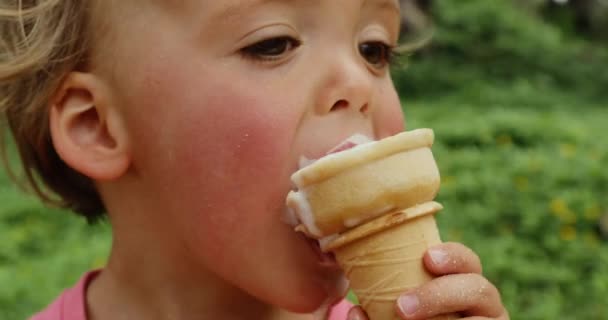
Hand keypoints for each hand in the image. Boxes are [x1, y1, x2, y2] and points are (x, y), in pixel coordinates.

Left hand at [346, 242, 508, 319]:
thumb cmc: (411, 316)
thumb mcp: (400, 305)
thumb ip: (381, 300)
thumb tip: (356, 314)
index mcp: (464, 281)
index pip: (467, 260)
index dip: (453, 255)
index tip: (427, 257)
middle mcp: (484, 303)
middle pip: (479, 288)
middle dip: (441, 294)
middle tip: (402, 307)